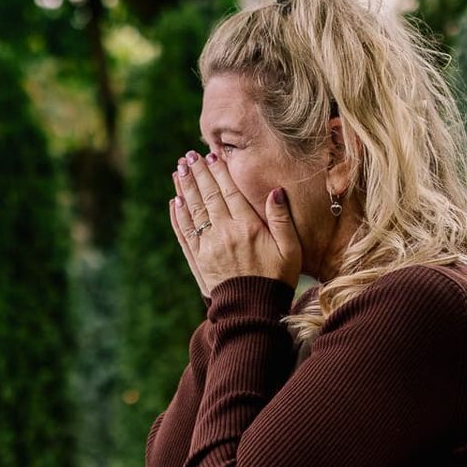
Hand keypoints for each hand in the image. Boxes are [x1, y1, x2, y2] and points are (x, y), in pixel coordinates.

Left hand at [169, 150, 301, 298]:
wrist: (252, 311)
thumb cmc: (277, 279)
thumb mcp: (290, 250)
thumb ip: (282, 220)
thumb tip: (275, 191)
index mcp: (248, 227)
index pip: (230, 192)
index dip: (220, 172)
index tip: (212, 155)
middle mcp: (225, 233)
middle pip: (208, 196)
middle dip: (198, 173)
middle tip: (189, 156)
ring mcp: (208, 246)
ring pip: (193, 211)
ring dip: (185, 188)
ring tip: (178, 170)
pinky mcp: (198, 260)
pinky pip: (185, 233)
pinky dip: (178, 216)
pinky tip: (175, 201)